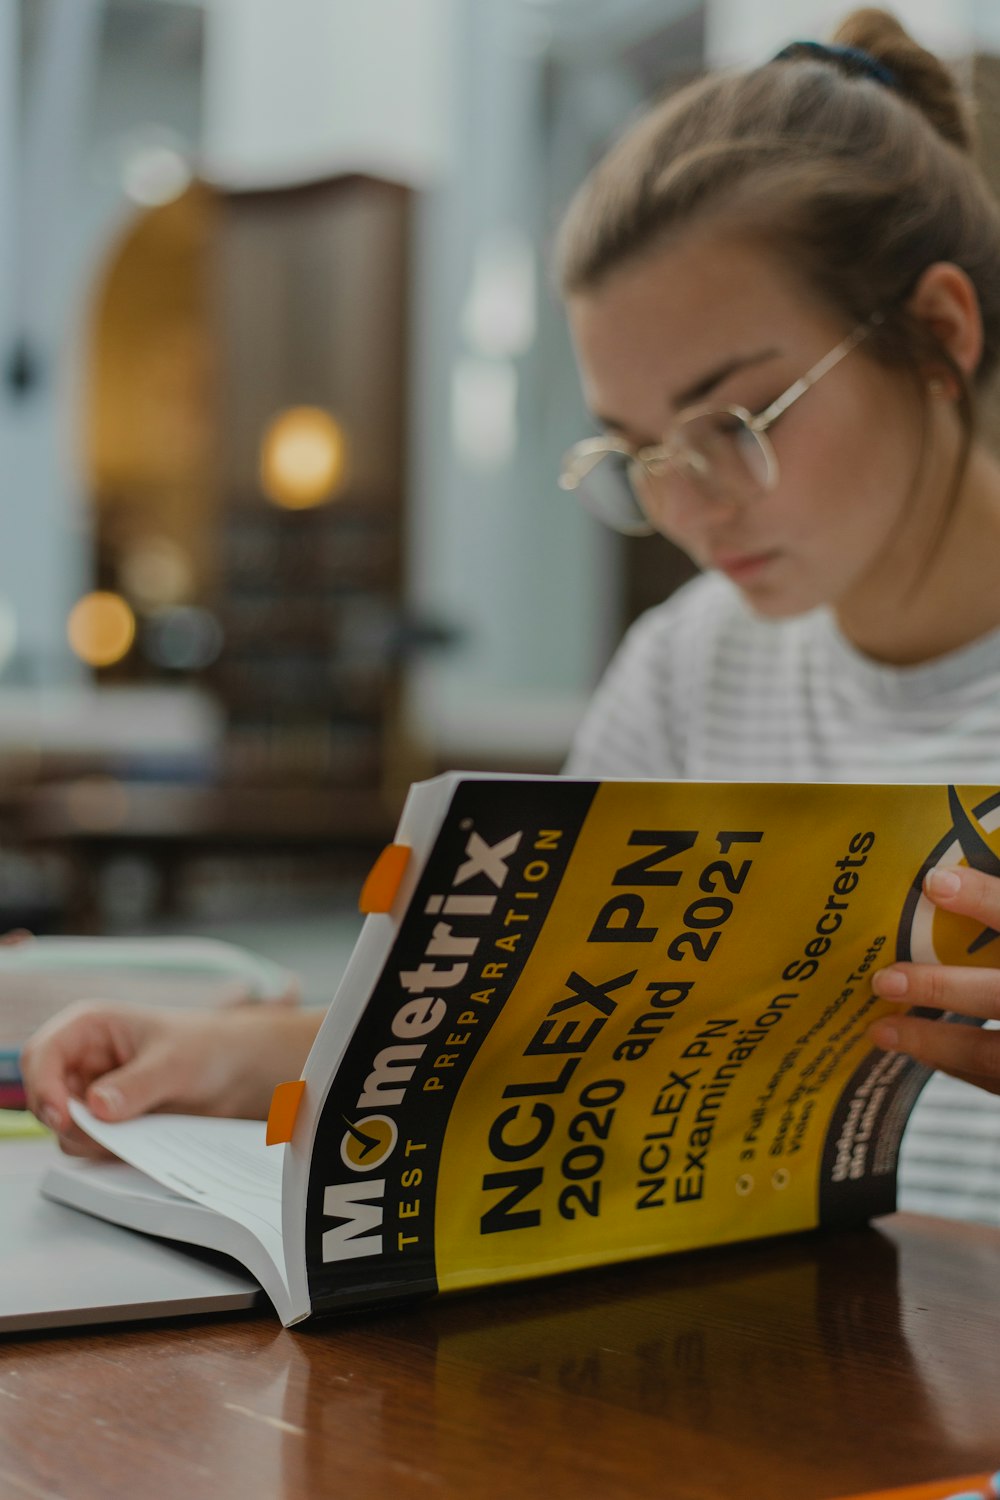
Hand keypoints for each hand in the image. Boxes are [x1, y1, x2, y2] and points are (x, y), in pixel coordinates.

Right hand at [21, 1001, 322, 1156]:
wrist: (234, 1072)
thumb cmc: (205, 1048)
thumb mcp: (175, 1063)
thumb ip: (136, 1085)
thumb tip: (97, 1107)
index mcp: (88, 1028)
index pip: (41, 1055)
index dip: (43, 1087)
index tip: (64, 1117)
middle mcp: (82, 1061)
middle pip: (42, 1096)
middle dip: (64, 1119)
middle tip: (99, 1134)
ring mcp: (90, 1093)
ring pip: (64, 1127)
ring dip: (90, 1138)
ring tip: (138, 1129)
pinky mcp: (105, 1121)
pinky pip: (89, 1144)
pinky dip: (108, 1149)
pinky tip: (142, 1138)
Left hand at [870, 864, 999, 1094]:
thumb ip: (998, 905)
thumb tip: (957, 871)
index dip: (985, 899)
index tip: (935, 882)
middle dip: (943, 988)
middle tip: (886, 978)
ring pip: (995, 1054)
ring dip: (936, 1044)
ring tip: (883, 1030)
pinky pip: (999, 1081)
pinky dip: (962, 1066)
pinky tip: (927, 1050)